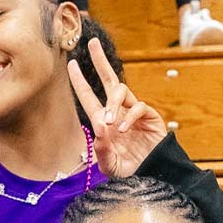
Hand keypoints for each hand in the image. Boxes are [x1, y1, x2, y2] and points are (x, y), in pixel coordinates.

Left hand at [68, 38, 164, 177]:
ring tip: (109, 122)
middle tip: (92, 44)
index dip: (80, 80)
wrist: (151, 178)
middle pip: (109, 80)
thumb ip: (101, 149)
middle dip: (100, 61)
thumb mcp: (109, 165)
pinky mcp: (150, 118)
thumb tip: (99, 125)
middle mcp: (118, 113)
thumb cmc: (128, 172)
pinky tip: (123, 130)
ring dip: (112, 103)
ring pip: (122, 91)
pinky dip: (129, 116)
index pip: (89, 96)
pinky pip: (138, 107)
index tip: (71, 64)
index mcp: (104, 122)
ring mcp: (134, 113)